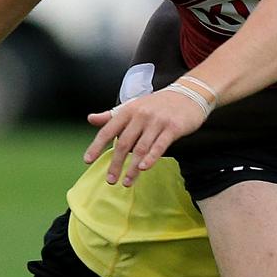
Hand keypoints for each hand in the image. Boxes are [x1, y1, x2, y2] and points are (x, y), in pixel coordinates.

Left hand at [84, 89, 207, 186]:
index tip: (88, 160)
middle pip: (124, 143)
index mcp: (128, 110)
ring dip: (132, 168)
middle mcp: (140, 115)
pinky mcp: (172, 128)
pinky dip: (151, 158)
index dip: (96, 145)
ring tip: (126, 182)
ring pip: (141, 148)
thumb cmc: (157, 104)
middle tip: (110, 180)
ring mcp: (157, 121)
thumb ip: (111, 115)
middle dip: (116, 163)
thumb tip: (90, 119)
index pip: (108, 130)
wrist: (188, 94)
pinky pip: (160, 145)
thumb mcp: (133, 106)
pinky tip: (143, 169)